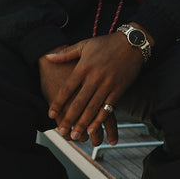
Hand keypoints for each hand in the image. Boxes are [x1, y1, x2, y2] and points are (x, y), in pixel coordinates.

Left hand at [39, 33, 145, 147]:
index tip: (51, 114)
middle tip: (62, 131)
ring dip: (83, 123)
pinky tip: (93, 129)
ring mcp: (107, 85)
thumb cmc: (106, 43)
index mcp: (84, 67)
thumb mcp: (84, 45)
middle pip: (79, 102)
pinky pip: (107, 108)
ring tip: (76, 135)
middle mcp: (94, 78)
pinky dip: (100, 120)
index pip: (67, 88)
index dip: (58, 102)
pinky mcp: (118, 90)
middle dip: (69, 118)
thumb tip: (48, 57)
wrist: (132, 43)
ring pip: (92, 108)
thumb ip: (66, 53)